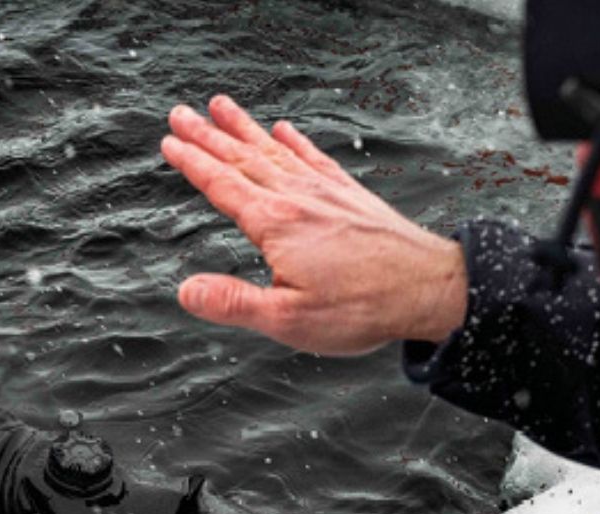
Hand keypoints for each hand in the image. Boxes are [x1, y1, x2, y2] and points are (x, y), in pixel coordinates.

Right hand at [161, 95, 467, 353]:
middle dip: (207, 135)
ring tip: (221, 107)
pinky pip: (314, 158)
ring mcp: (326, 192)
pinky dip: (295, 141)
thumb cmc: (363, 307)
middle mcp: (299, 199)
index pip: (222, 185)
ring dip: (244, 128)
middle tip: (181, 113)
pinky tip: (285, 130)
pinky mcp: (350, 195)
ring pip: (274, 151)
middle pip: (242, 158)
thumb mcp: (288, 320)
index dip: (193, 163)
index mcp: (276, 225)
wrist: (430, 288)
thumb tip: (187, 291)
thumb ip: (234, 303)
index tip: (170, 144)